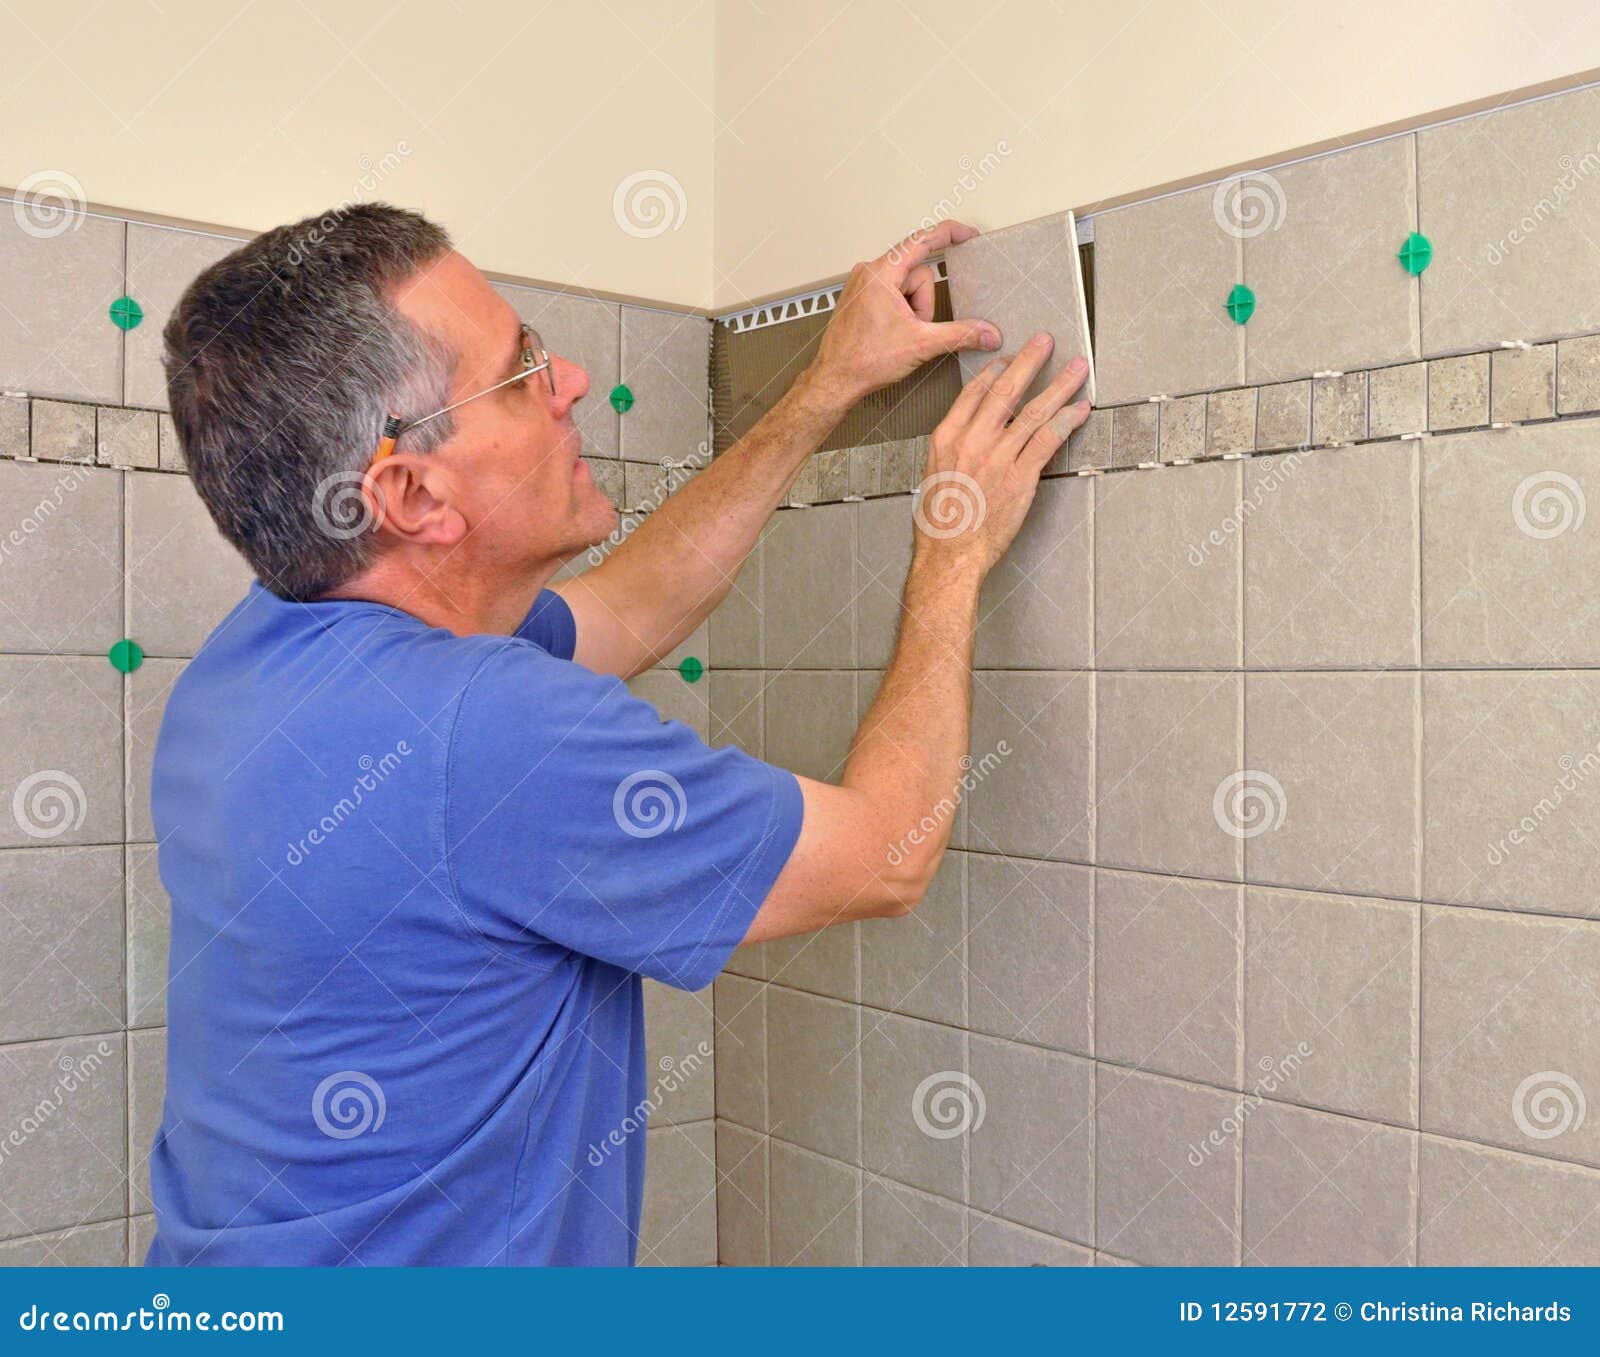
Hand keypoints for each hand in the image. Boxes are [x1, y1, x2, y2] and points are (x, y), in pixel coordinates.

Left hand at [806, 221, 1000, 408]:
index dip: (949, 234)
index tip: (966, 233)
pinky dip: (900, 312)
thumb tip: (987, 333)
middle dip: (923, 304)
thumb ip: (960, 335)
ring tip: (897, 333)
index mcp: (881, 273)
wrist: (836, 380)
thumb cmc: (862, 361)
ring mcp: (862, 284)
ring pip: (906, 287)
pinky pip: (892, 295)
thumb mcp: (921, 345)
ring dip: (912, 311)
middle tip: (913, 328)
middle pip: (918, 275)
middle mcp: (869, 272)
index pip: (922, 241)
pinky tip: (890, 332)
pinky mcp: (860, 297)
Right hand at [911, 333, 1089, 576]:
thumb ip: (955, 450)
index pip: (974, 392)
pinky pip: (1049, 440)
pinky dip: (1068, 420)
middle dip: (1029, 361)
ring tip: (1077, 368)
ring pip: (1034, 411)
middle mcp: (972, 440)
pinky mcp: (1020, 477)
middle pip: (1006, 390)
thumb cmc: (940, 524)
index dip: (996, 371)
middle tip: (1045, 341)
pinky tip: (1081, 408)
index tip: (1010, 359)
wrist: (948, 554)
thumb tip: (973, 437)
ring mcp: (998, 457)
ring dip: (1060, 385)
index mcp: (946, 437)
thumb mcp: (935, 475)